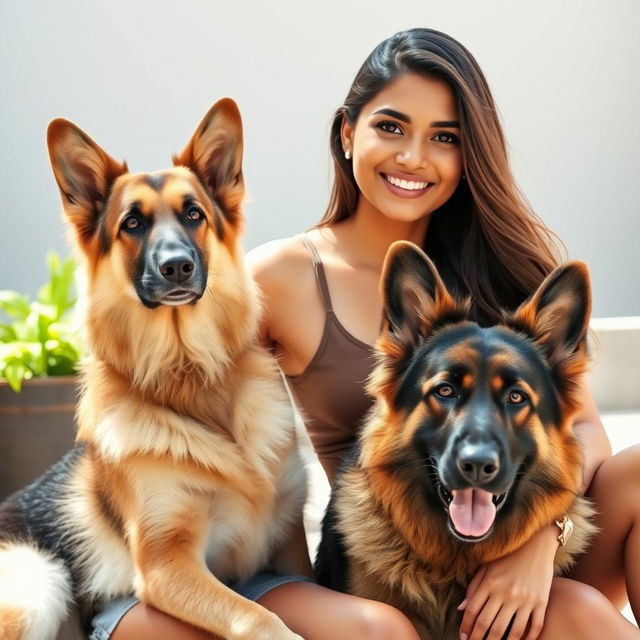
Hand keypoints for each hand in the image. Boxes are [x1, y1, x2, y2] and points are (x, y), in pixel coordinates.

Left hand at [458, 525, 558, 639]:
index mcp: (490, 583)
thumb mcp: (487, 567)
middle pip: (489, 625)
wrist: (536, 544)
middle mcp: (506, 593)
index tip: (463, 637)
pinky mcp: (541, 603)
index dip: (467, 627)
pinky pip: (534, 628)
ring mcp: (525, 600)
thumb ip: (474, 587)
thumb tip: (461, 609)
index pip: (473, 611)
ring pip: (511, 632)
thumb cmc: (508, 556)